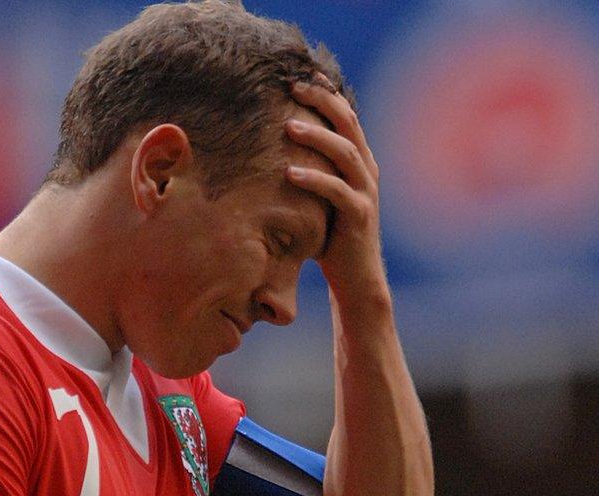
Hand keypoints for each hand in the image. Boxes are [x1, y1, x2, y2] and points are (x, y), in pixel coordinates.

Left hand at [285, 77, 386, 300]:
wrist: (355, 278)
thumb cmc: (330, 234)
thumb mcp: (320, 195)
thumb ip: (310, 169)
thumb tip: (271, 146)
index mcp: (360, 161)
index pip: (346, 116)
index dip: (327, 92)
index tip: (302, 73)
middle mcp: (367, 170)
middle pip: (348, 124)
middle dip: (322, 101)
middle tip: (293, 86)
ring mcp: (365, 192)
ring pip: (345, 153)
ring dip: (316, 136)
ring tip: (288, 125)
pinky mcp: (358, 216)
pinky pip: (337, 191)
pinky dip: (314, 179)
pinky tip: (289, 172)